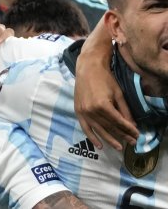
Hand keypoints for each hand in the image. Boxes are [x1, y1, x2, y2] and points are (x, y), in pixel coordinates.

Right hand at [75, 29, 136, 148]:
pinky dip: (92, 137)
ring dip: (110, 140)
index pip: (119, 122)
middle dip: (122, 136)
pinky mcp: (78, 111)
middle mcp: (91, 111)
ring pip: (98, 130)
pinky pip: (85, 128)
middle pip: (110, 127)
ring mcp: (83, 112)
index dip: (129, 130)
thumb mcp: (119, 94)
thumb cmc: (105, 79)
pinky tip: (100, 146)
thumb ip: (125, 111)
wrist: (87, 68)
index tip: (138, 135)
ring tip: (119, 147)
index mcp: (102, 105)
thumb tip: (132, 126)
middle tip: (132, 143)